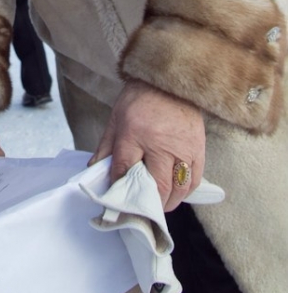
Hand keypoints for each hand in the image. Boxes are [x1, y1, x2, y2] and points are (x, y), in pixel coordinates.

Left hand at [90, 80, 205, 210]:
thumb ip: (106, 147)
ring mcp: (182, 148)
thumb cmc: (139, 99)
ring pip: (177, 188)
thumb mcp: (116, 118)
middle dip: (147, 205)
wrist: (169, 80)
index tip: (116, 201)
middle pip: (156, 186)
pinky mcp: (198, 149)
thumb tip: (94, 170)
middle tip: (140, 213)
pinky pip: (193, 180)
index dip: (119, 189)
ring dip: (167, 203)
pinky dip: (184, 193)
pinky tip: (174, 195)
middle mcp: (161, 143)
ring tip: (156, 207)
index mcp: (135, 132)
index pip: (125, 170)